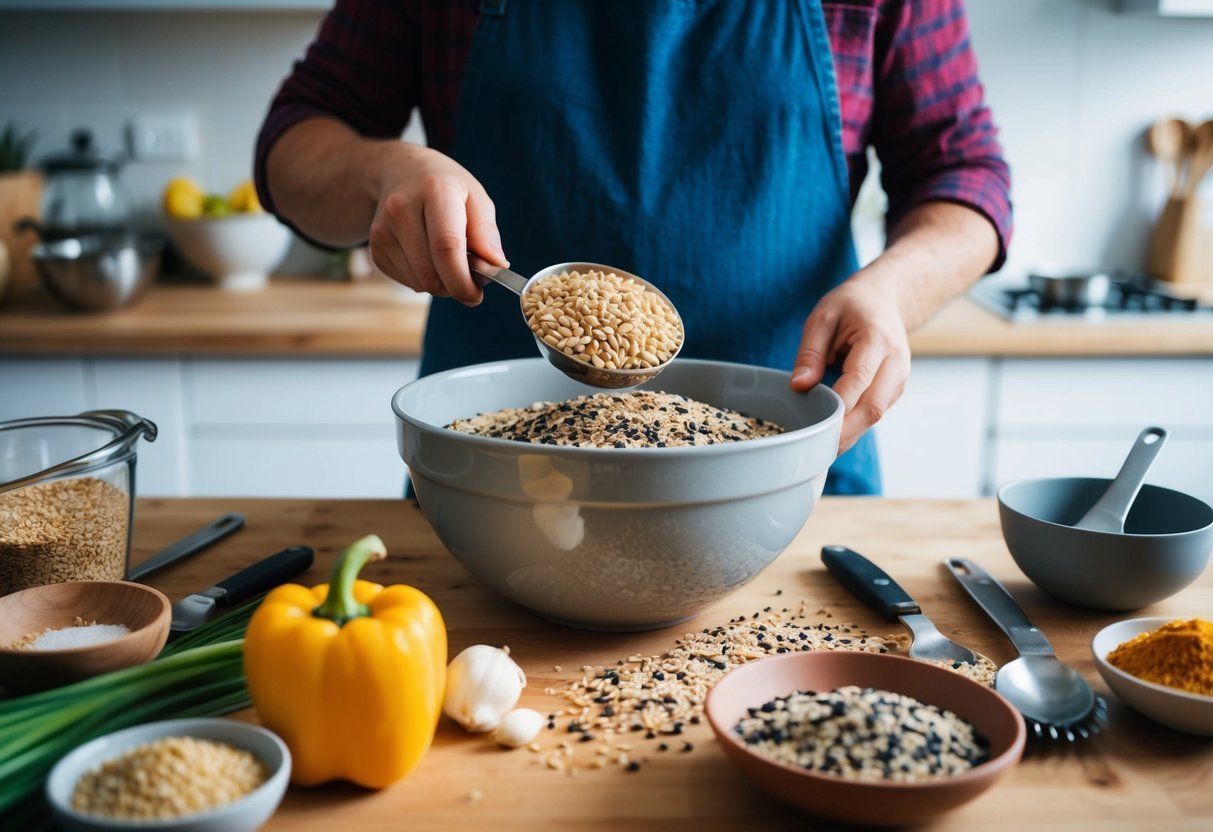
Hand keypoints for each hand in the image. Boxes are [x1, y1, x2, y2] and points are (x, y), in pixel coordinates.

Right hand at [367, 144, 506, 304]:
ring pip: (419, 283)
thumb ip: (486, 233)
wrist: (401, 172)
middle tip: (469, 277)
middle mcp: (402, 209)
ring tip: (447, 259)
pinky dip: (424, 280)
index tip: (476, 295)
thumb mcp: (475, 197)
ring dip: (440, 283)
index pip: (446, 246)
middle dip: (455, 286)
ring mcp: (383, 230)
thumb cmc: (446, 188)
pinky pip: (407, 282)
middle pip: (430, 273)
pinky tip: (427, 256)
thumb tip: (497, 266)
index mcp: (435, 191)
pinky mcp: (375, 248)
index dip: (462, 280)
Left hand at [789, 274, 910, 453]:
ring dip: (850, 434)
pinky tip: (833, 434)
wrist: (886, 299)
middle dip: (844, 432)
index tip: (814, 426)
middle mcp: (896, 362)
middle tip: (814, 451)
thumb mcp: (823, 317)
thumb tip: (799, 386)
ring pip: (876, 415)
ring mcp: (900, 378)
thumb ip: (810, 352)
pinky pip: (875, 412)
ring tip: (819, 449)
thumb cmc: (851, 305)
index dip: (838, 406)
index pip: (859, 380)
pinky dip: (855, 425)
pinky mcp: (895, 389)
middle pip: (873, 407)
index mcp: (877, 340)